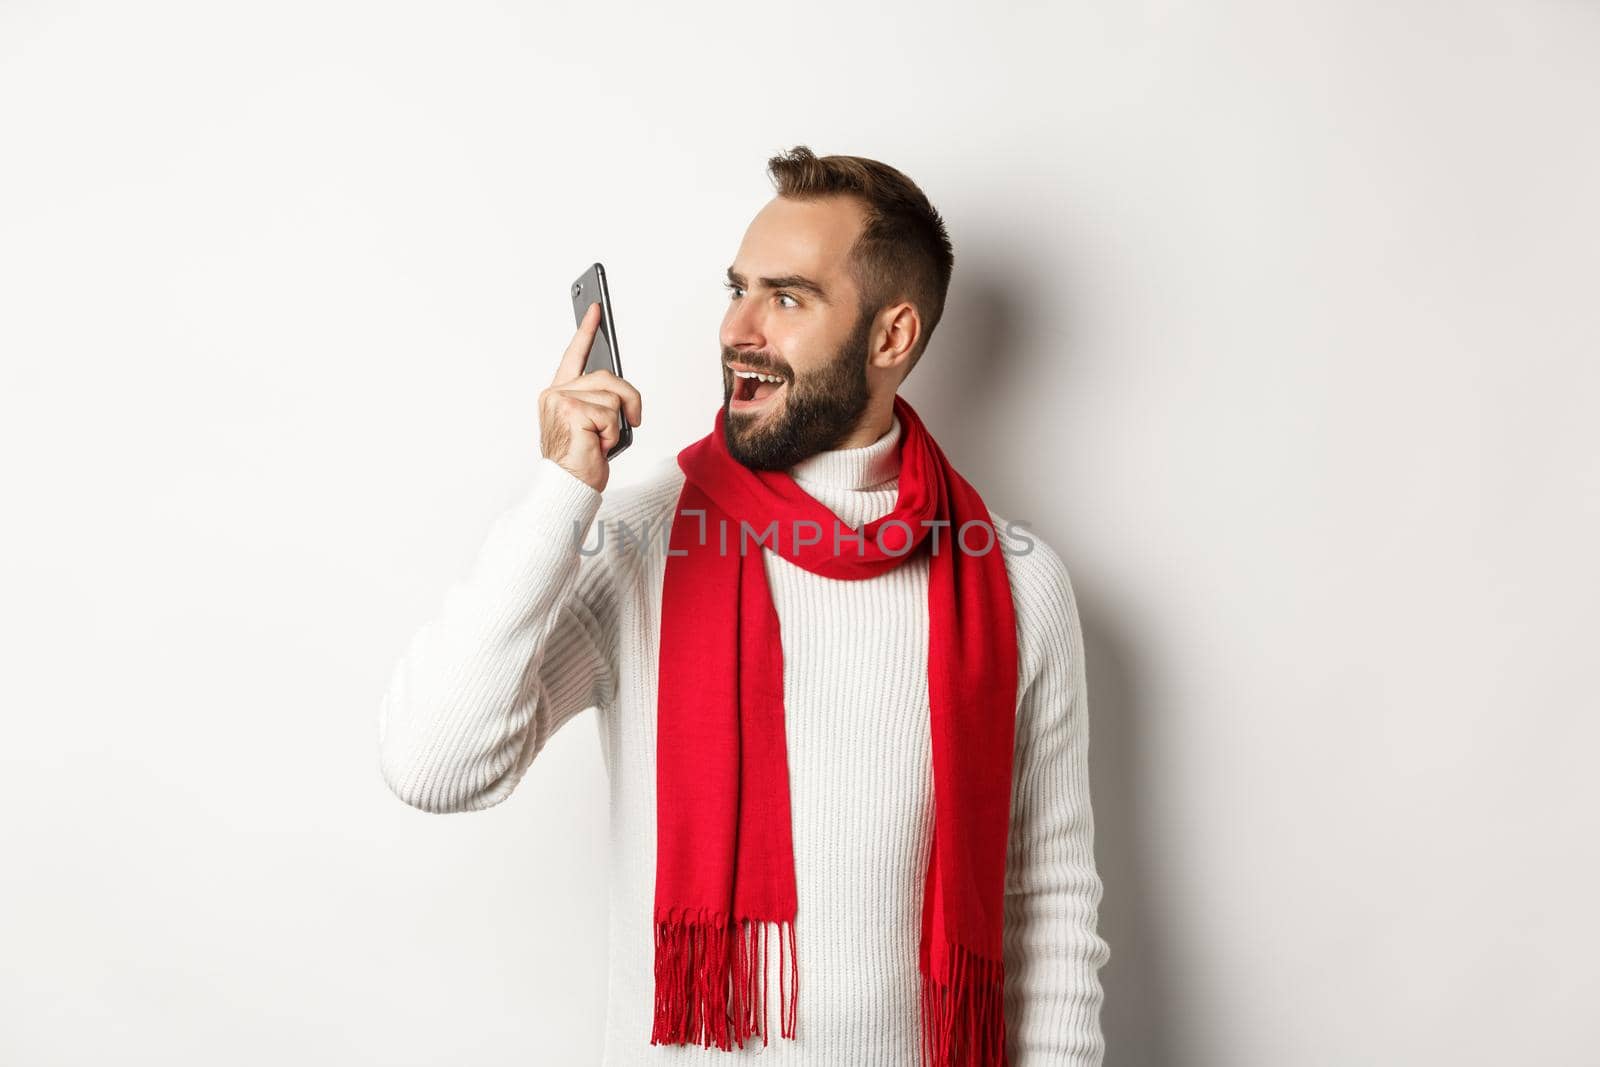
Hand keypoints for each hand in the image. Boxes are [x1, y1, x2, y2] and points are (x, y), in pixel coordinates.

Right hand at [538, 301, 642, 492]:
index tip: (595, 308)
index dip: (586, 331)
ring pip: (613, 397)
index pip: (575, 356)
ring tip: (600, 441)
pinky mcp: (571, 411)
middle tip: (630, 421)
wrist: (568, 487)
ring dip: (617, 424)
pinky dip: (612, 434)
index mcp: (559, 394)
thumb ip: (601, 401)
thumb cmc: (580, 462)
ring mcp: (560, 401)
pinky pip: (612, 413)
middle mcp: (556, 394)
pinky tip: (597, 445)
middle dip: (628, 401)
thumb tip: (622, 394)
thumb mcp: (595, 425)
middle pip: (608, 377)